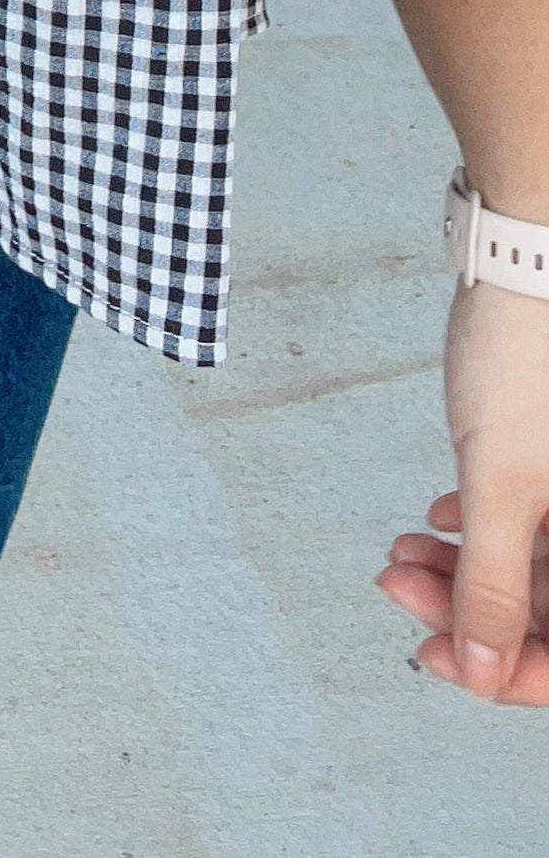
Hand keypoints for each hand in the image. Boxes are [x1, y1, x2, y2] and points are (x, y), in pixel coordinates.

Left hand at [376, 279, 548, 700]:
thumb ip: (493, 582)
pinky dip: (480, 526)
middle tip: (398, 589)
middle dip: (466, 610)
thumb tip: (480, 670)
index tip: (432, 658)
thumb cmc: (526, 356)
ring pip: (532, 566)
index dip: (506, 673)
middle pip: (548, 612)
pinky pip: (530, 520)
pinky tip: (437, 513)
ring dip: (463, 568)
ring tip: (400, 554)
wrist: (528, 257)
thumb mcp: (502, 482)